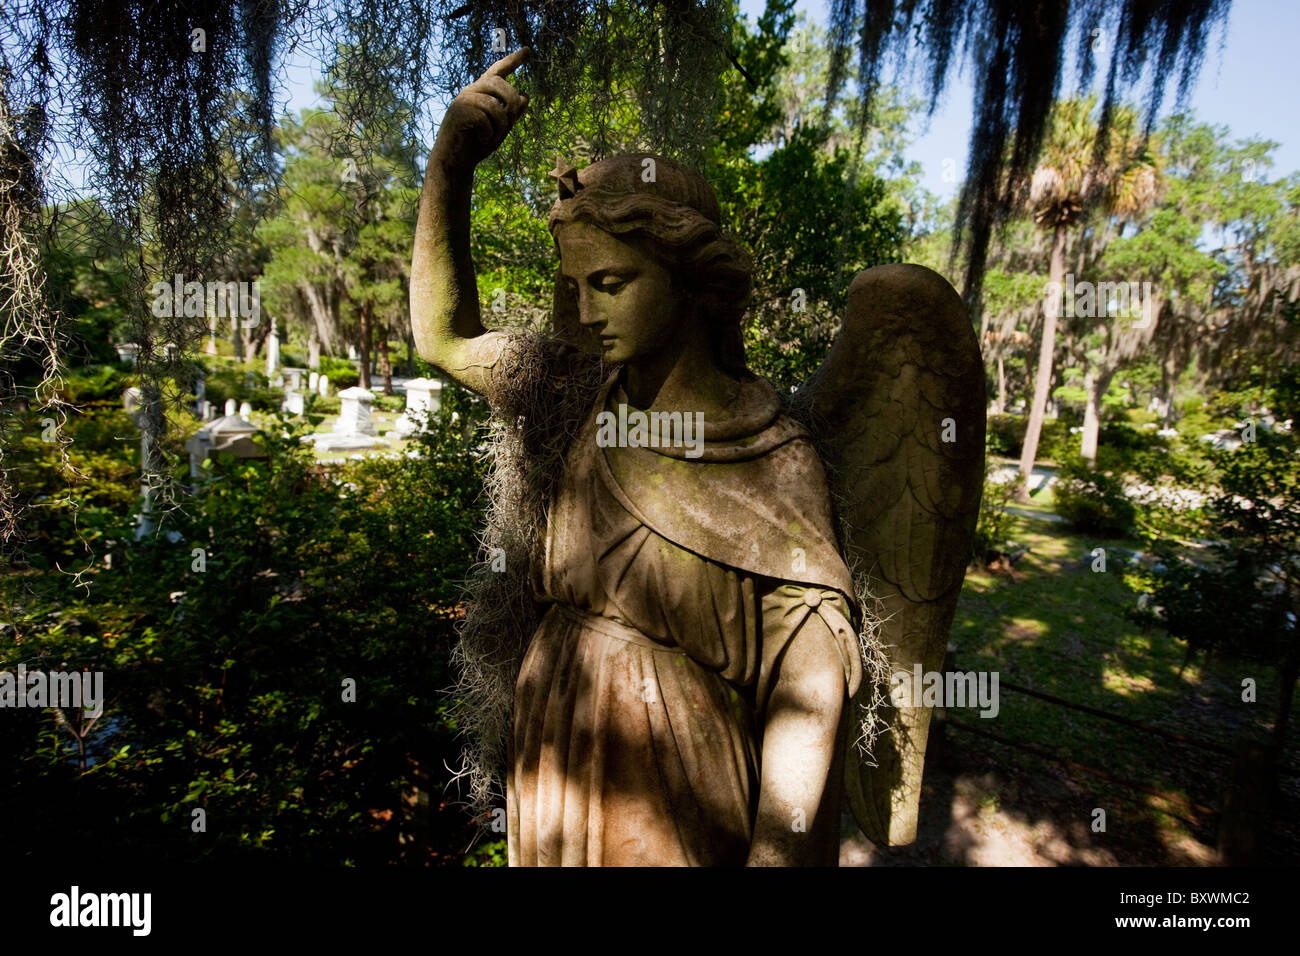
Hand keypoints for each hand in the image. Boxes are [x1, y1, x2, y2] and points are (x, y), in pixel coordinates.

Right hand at [432, 47, 529, 172]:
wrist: (454, 163)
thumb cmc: (475, 146)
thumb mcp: (499, 128)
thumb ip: (510, 113)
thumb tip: (525, 96)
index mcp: (481, 92)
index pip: (498, 71)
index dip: (513, 60)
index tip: (527, 51)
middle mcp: (470, 91)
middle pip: (499, 83)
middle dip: (511, 103)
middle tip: (511, 123)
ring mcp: (462, 100)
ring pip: (494, 104)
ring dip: (500, 125)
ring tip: (493, 139)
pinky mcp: (458, 112)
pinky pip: (484, 118)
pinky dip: (489, 134)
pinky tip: (482, 141)